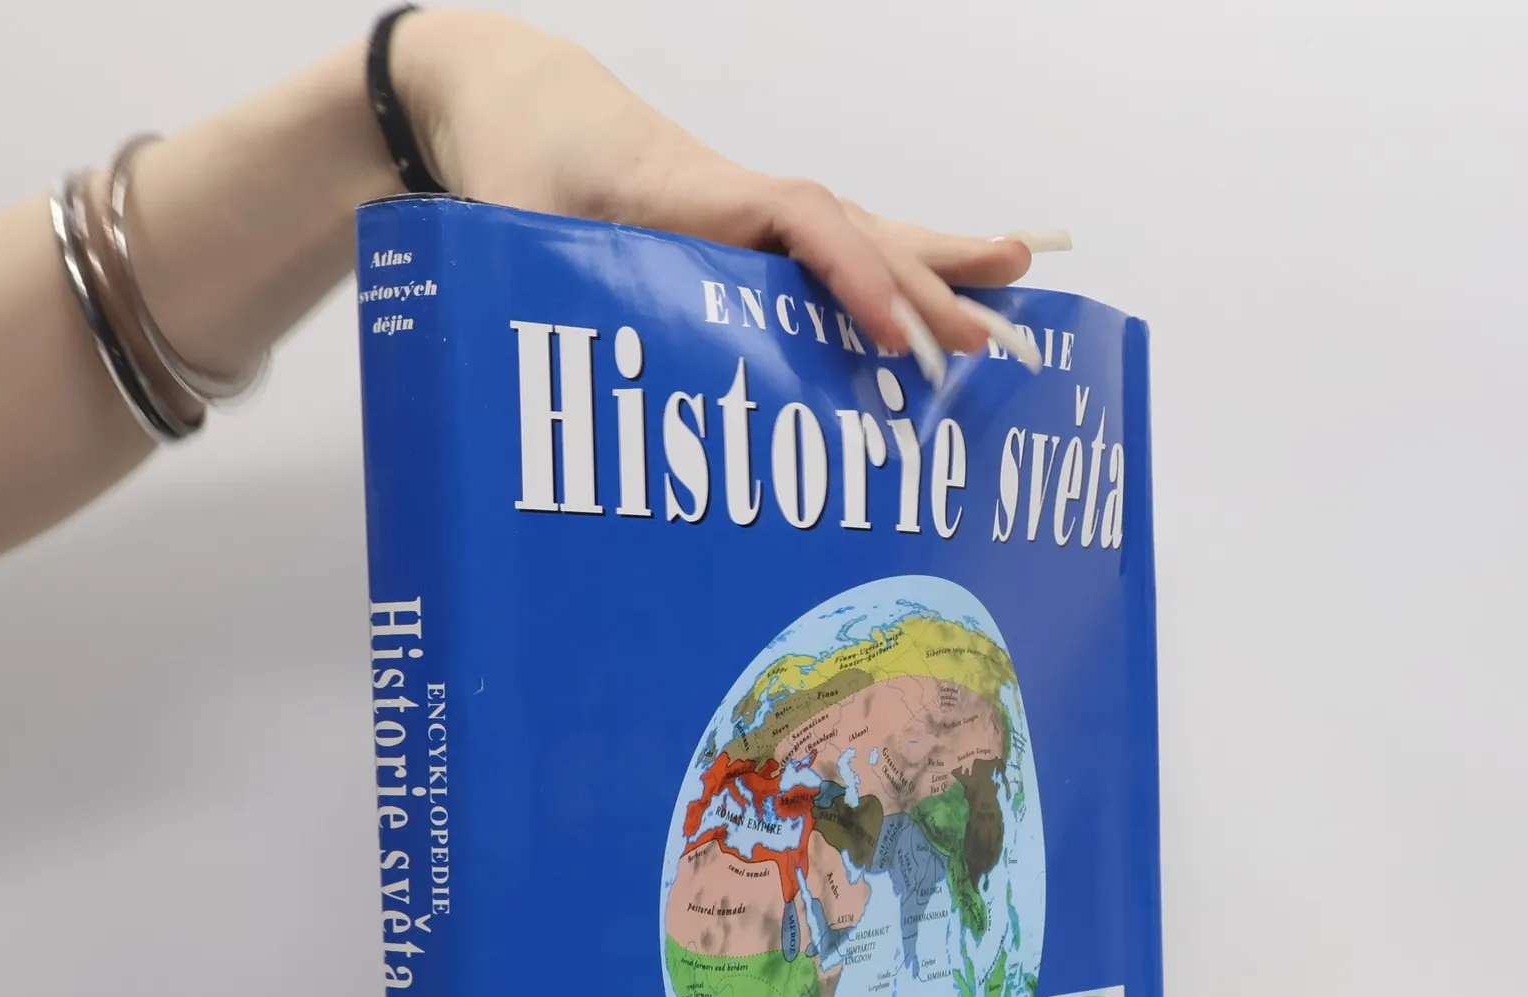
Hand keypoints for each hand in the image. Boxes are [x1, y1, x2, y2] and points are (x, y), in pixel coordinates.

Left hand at [392, 12, 1048, 377]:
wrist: (518, 100)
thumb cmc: (516, 164)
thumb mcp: (512, 226)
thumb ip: (538, 282)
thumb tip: (561, 366)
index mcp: (686, 193)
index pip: (794, 220)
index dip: (847, 274)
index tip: (886, 333)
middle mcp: (738, 197)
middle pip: (851, 229)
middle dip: (925, 284)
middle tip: (989, 339)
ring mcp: (752, 213)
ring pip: (859, 231)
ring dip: (934, 260)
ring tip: (1016, 273)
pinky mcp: (750, 231)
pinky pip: (837, 246)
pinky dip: (895, 267)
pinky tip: (944, 285)